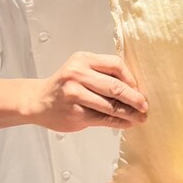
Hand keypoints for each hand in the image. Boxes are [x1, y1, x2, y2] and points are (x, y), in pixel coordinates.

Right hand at [27, 52, 147, 131]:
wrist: (37, 101)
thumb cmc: (64, 86)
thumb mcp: (81, 70)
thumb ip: (103, 75)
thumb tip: (134, 88)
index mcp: (83, 59)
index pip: (115, 65)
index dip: (131, 78)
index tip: (139, 89)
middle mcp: (77, 74)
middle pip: (115, 86)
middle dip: (134, 98)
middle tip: (145, 105)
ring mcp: (74, 94)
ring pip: (110, 105)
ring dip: (129, 113)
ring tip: (140, 117)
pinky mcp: (74, 113)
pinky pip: (102, 118)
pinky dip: (117, 122)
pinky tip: (126, 123)